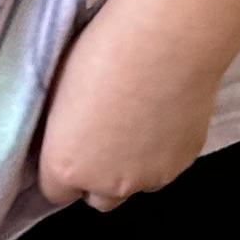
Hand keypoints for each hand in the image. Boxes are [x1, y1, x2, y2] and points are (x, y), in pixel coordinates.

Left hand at [38, 0, 225, 214]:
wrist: (167, 40)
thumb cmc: (104, 52)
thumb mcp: (58, 91)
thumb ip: (62, 131)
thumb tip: (68, 135)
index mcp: (66, 165)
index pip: (56, 192)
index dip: (64, 170)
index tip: (70, 146)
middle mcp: (107, 183)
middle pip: (98, 199)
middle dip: (98, 176)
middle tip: (103, 138)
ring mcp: (149, 177)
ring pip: (136, 185)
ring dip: (133, 166)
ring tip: (138, 121)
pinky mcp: (183, 163)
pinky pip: (166, 167)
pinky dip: (162, 150)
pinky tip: (163, 115)